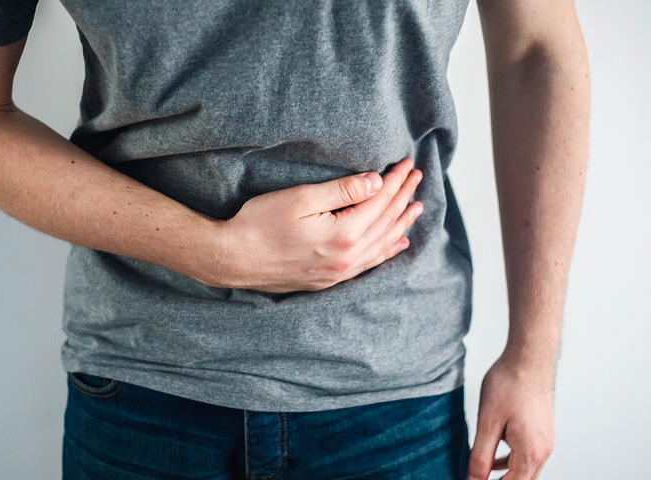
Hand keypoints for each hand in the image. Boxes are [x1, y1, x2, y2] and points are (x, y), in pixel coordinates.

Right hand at [209, 158, 423, 292]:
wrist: (232, 259)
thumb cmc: (259, 224)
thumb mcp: (301, 198)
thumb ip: (343, 190)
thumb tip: (377, 182)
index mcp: (343, 235)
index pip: (380, 202)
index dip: (395, 181)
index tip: (407, 164)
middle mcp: (347, 258)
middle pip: (386, 223)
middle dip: (403, 198)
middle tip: (418, 178)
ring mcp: (338, 273)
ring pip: (382, 245)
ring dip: (401, 223)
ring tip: (417, 208)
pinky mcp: (327, 279)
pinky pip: (368, 264)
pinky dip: (386, 251)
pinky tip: (396, 244)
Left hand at [467, 353, 554, 479]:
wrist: (529, 359)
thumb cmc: (509, 385)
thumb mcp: (488, 423)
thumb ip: (481, 455)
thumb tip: (473, 479)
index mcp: (530, 452)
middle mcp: (543, 451)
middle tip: (477, 477)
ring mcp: (545, 441)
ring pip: (526, 470)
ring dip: (505, 475)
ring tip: (482, 472)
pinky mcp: (542, 432)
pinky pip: (527, 456)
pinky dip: (511, 461)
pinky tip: (494, 455)